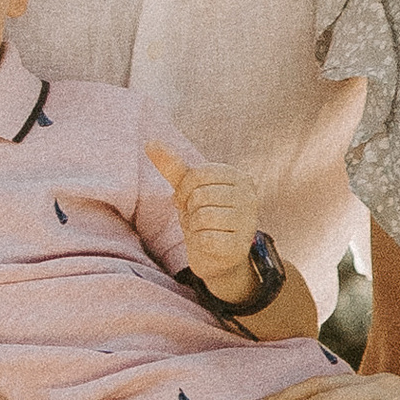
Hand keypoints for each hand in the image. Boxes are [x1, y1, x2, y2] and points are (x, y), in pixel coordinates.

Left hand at [145, 141, 261, 301]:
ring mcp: (249, 221)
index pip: (196, 175)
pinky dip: (200, 244)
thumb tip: (149, 143)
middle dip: (191, 210)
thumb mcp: (188, 189)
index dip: (183, 191)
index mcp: (239, 176)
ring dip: (195, 227)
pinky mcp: (241, 246)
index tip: (189, 202)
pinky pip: (206, 239)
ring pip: (202, 217)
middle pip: (199, 196)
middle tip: (199, 219)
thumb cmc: (203, 217)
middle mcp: (250, 196)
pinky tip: (210, 245)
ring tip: (205, 231)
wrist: (216, 257)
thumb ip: (173, 166)